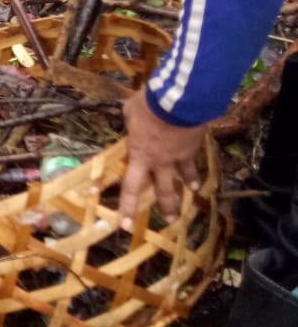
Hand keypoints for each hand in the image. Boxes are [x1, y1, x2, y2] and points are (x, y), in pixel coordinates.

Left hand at [119, 86, 204, 228]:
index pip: (131, 188)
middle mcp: (159, 162)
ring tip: (192, 192)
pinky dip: (198, 164)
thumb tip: (132, 119)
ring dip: (188, 186)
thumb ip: (131, 121)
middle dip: (167, 208)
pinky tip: (201, 166)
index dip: (128, 207)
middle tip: (169, 221)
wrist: (179, 101)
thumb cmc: (149, 105)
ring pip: (184, 178)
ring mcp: (179, 157)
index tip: (126, 225)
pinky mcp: (194, 148)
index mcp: (139, 155)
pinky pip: (195, 160)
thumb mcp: (130, 111)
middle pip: (163, 191)